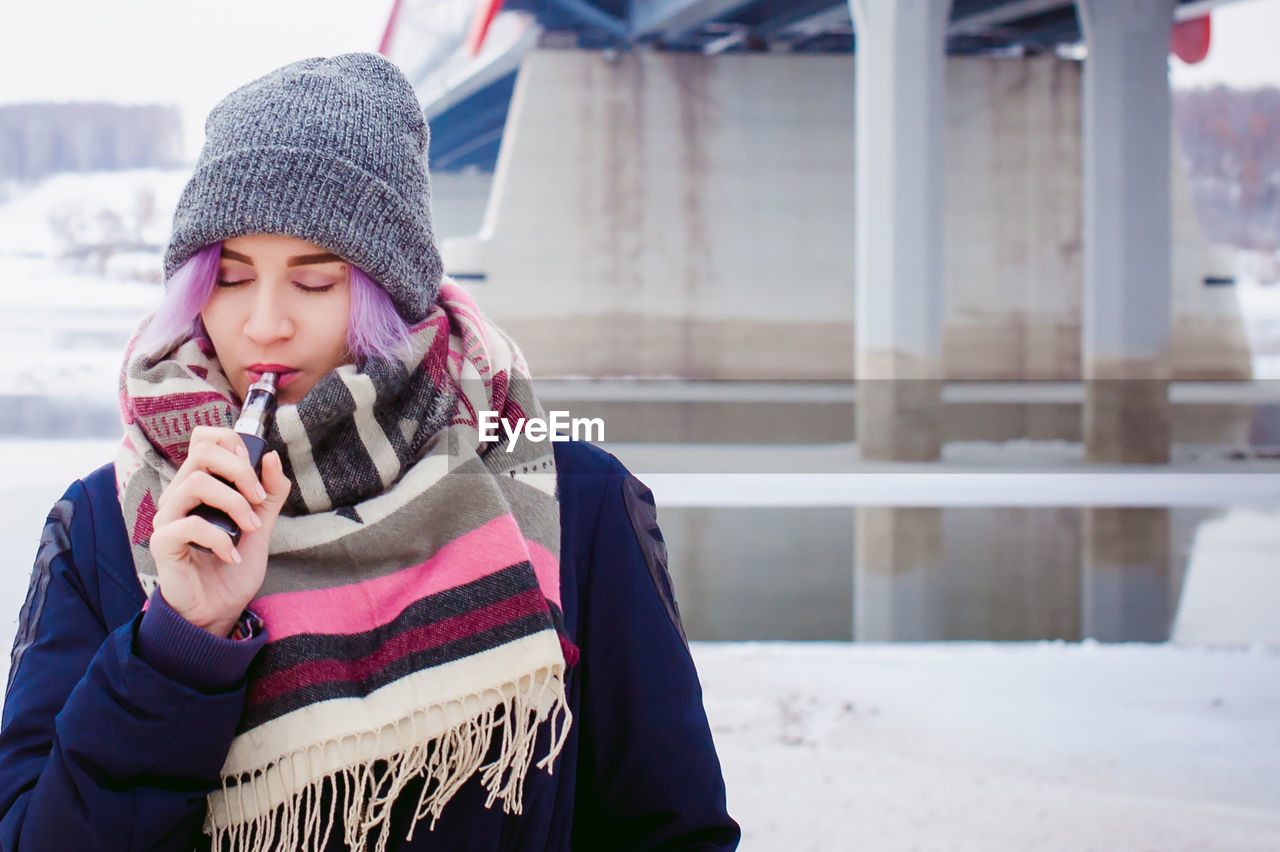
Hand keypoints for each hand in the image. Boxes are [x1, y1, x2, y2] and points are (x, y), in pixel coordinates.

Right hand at [148, 426, 290, 636]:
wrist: (220, 608)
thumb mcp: (262, 524)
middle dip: (240, 471)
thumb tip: (271, 456)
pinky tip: (232, 555)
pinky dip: (220, 538)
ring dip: (234, 504)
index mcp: (199, 484)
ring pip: (195, 483)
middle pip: (202, 454)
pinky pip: (189, 525)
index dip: (230, 441)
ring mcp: (168, 518)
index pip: (202, 439)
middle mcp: (178, 495)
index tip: (255, 467)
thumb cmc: (234, 563)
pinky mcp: (162, 543)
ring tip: (251, 529)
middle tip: (259, 500)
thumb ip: (269, 493)